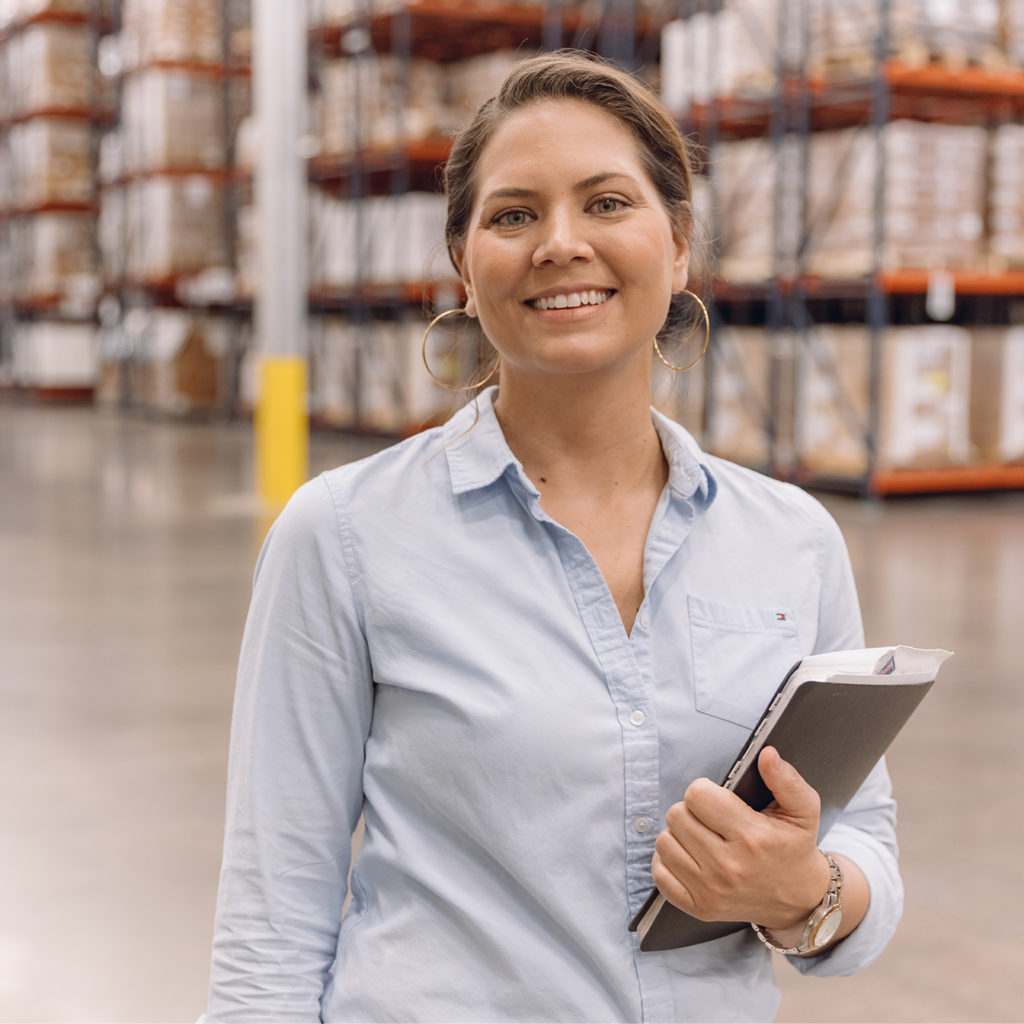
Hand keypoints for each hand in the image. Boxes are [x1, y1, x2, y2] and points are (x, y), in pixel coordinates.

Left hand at [651, 746, 830, 930]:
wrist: (799, 901)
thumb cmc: (795, 849)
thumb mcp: (803, 811)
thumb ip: (786, 779)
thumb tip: (767, 754)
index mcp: (751, 836)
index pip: (697, 795)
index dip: (705, 791)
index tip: (718, 800)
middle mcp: (728, 866)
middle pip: (676, 815)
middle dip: (691, 811)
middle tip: (711, 820)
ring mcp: (711, 890)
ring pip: (664, 842)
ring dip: (679, 835)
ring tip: (702, 837)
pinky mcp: (699, 908)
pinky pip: (660, 874)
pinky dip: (669, 862)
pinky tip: (690, 857)